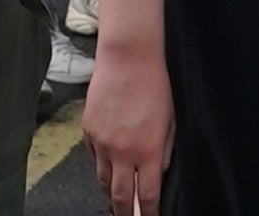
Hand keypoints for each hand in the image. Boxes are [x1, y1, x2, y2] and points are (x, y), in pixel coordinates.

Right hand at [84, 44, 173, 214]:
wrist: (127, 58)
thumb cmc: (155, 87)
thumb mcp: (170, 124)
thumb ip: (163, 153)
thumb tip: (156, 173)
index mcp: (147, 152)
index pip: (147, 196)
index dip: (148, 213)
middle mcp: (121, 151)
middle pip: (119, 195)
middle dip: (123, 212)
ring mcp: (101, 140)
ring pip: (102, 178)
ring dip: (110, 190)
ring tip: (116, 197)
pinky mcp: (88, 128)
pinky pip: (94, 156)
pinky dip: (101, 162)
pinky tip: (109, 161)